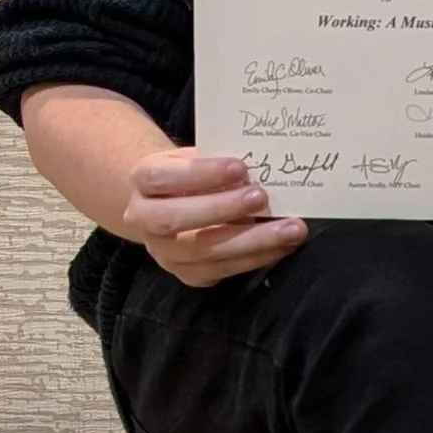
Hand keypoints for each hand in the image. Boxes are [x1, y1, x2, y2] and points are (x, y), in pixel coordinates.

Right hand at [123, 149, 306, 286]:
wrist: (168, 205)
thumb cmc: (190, 175)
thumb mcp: (194, 157)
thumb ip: (216, 161)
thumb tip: (262, 166)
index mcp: (142, 181)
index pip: (162, 178)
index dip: (200, 174)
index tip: (240, 167)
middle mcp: (143, 220)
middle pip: (175, 219)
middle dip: (223, 208)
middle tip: (262, 197)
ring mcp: (164, 252)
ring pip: (202, 252)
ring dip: (251, 241)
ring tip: (290, 229)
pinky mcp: (187, 274)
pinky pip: (222, 270)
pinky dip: (256, 257)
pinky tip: (283, 246)